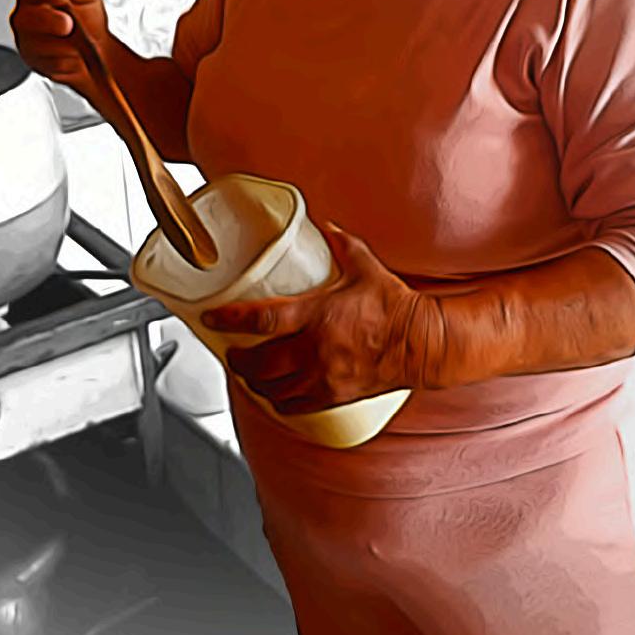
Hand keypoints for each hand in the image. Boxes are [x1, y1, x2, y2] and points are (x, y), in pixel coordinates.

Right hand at [9, 0, 111, 99]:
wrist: (98, 46)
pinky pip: (53, 63)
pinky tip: (78, 56)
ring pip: (40, 44)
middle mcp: (25, 16)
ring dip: (67, 44)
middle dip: (52, 22)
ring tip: (80, 42)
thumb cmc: (87, 15)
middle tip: (70, 24)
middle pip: (27, 17)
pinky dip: (71, 60)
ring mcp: (27, 41)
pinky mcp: (35, 63)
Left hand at [199, 224, 428, 414]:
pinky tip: (274, 395)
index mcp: (318, 315)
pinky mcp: (334, 396)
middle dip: (238, 362)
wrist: (422, 344)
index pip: (262, 320)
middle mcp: (315, 350)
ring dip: (255, 384)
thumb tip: (328, 227)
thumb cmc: (395, 306)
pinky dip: (279, 402)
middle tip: (231, 354)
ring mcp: (324, 377)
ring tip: (249, 375)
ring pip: (272, 389)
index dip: (230, 320)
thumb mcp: (365, 267)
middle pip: (259, 363)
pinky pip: (294, 406)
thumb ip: (342, 245)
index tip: (212, 318)